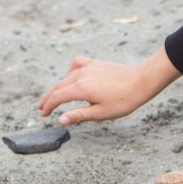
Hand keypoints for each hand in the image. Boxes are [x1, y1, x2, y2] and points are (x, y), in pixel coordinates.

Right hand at [36, 47, 181, 125]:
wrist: (140, 81)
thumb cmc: (124, 100)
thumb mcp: (101, 113)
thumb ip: (78, 116)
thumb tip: (60, 120)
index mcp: (81, 89)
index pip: (57, 97)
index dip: (48, 106)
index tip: (44, 114)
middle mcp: (80, 75)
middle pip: (58, 87)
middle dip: (49, 98)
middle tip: (41, 108)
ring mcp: (87, 67)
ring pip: (66, 78)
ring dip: (57, 88)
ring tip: (53, 96)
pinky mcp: (94, 63)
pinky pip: (76, 65)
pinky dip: (69, 72)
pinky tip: (71, 78)